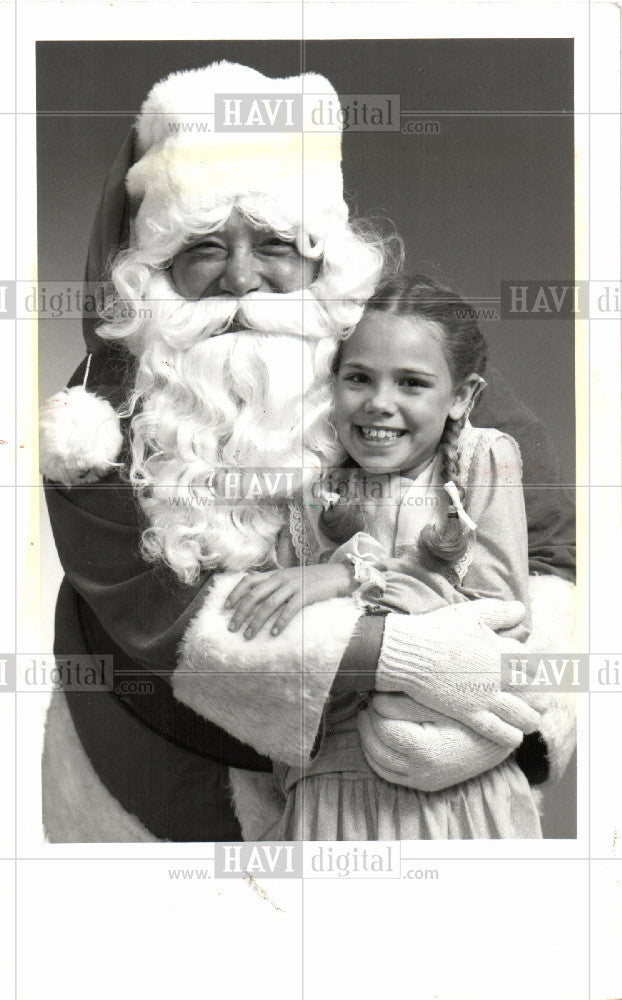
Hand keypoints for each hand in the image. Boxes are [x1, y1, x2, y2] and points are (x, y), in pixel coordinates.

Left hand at [224, 564, 354, 639]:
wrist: (336, 575)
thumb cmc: (312, 580)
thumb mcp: (289, 577)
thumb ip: (274, 584)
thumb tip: (255, 597)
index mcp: (274, 574)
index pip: (248, 581)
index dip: (234, 593)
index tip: (225, 607)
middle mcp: (280, 578)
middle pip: (254, 595)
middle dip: (240, 613)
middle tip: (231, 628)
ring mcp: (293, 585)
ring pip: (268, 604)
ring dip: (256, 621)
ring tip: (248, 636)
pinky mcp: (305, 594)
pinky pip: (289, 609)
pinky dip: (280, 622)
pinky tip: (274, 633)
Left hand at [358, 692, 514, 791]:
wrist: (498, 738)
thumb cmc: (468, 715)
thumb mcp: (438, 704)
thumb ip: (403, 702)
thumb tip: (373, 698)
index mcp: (426, 751)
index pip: (384, 730)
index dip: (374, 710)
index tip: (373, 694)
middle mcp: (423, 772)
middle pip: (377, 748)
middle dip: (368, 724)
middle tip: (367, 704)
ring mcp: (423, 781)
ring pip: (379, 764)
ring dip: (369, 740)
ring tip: (370, 717)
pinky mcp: (424, 784)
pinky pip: (389, 774)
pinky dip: (377, 756)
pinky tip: (378, 736)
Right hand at [377, 599, 541, 746]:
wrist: (411, 652)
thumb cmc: (438, 629)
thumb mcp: (471, 613)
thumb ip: (499, 611)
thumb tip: (521, 608)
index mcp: (501, 650)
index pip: (531, 663)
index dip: (536, 671)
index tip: (537, 677)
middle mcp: (499, 675)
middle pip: (531, 691)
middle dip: (540, 698)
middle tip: (543, 704)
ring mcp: (485, 696)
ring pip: (520, 714)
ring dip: (530, 720)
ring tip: (532, 723)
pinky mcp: (469, 713)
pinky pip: (497, 730)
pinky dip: (510, 736)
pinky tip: (515, 738)